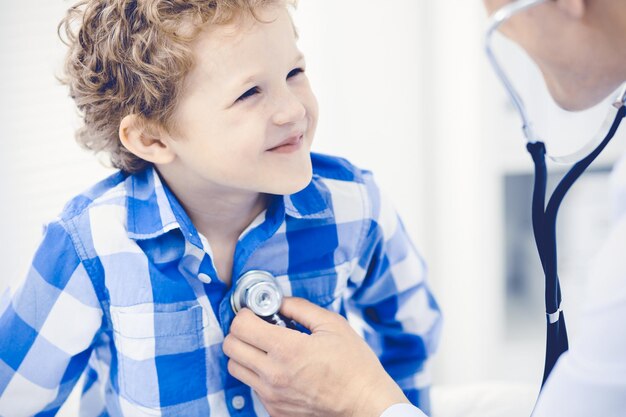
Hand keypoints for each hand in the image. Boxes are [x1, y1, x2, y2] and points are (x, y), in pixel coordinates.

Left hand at [223, 297, 409, 416]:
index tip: (257, 312)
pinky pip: (253, 386)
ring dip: (245, 353)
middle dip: (241, 331)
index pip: (240, 326)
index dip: (246, 313)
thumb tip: (277, 301)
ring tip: (267, 347)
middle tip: (259, 326)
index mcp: (287, 350)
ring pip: (235, 368)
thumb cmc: (354, 365)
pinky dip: (259, 374)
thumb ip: (300, 307)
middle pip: (231, 347)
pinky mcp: (274, 410)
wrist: (365, 404)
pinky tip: (281, 368)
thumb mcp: (332, 325)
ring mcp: (271, 396)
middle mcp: (273, 375)